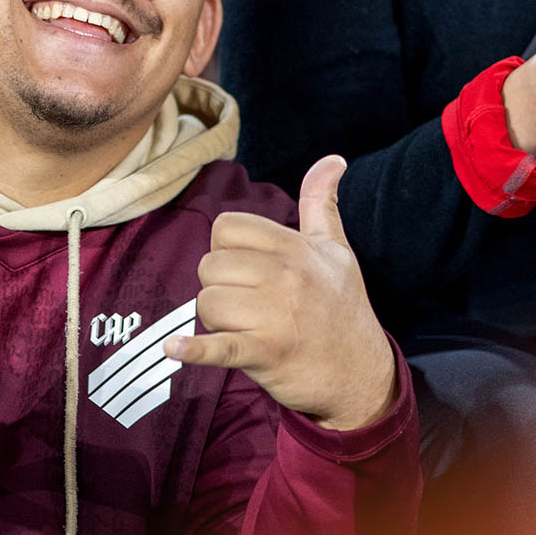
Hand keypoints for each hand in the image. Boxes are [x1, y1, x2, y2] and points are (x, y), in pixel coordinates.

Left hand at [165, 156, 395, 431]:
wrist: (361, 375)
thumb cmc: (343, 308)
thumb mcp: (336, 250)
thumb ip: (321, 203)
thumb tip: (333, 159)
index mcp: (294, 247)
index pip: (226, 227)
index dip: (226, 247)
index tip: (246, 268)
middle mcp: (284, 276)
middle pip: (211, 265)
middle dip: (220, 285)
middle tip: (249, 304)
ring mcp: (274, 316)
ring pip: (207, 302)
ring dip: (217, 319)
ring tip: (246, 327)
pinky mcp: (264, 353)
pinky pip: (217, 346)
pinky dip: (193, 350)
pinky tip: (174, 348)